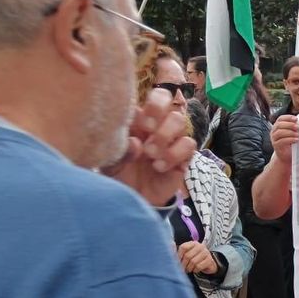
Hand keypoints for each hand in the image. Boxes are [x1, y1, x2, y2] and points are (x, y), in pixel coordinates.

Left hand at [101, 89, 196, 206]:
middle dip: (158, 112)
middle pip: (168, 101)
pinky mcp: (183, 156)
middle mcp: (157, 125)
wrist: (135, 199)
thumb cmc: (119, 176)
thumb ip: (120, 151)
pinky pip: (188, 145)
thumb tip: (136, 142)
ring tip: (150, 154)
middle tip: (147, 129)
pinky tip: (159, 167)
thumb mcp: (110, 163)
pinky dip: (173, 155)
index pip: (150, 98)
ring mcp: (171, 140)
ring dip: (164, 136)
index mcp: (138, 120)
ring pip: (180, 121)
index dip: (150, 105)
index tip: (140, 122)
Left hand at [178, 241, 217, 274]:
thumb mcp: (185, 253)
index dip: (178, 255)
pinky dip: (195, 270)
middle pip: (188, 255)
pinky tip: (194, 270)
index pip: (183, 247)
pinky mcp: (209, 260)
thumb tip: (171, 243)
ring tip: (188, 269)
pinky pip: (199, 266)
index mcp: (193, 243)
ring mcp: (206, 252)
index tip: (176, 261)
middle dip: (183, 264)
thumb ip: (177, 250)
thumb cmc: (193, 258)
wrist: (207, 264)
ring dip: (189, 268)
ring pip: (193, 262)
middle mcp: (200, 246)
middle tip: (182, 268)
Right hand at [270, 114, 298, 162]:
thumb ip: (295, 128)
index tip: (296, 119)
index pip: (280, 118)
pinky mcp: (276, 146)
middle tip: (298, 127)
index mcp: (277, 126)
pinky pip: (281, 141)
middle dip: (289, 124)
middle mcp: (274, 132)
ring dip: (290, 132)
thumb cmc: (290, 144)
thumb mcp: (293, 134)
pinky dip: (290, 139)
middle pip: (279, 124)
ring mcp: (274, 139)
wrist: (286, 156)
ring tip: (298, 134)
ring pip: (279, 132)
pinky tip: (296, 140)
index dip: (288, 117)